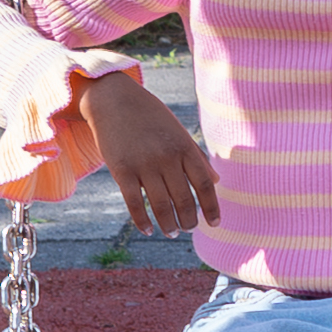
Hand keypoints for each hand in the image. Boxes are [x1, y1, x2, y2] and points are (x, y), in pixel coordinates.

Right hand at [84, 69, 218, 233]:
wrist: (114, 99)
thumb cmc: (151, 117)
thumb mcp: (178, 132)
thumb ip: (197, 157)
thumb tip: (217, 181)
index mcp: (184, 148)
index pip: (205, 184)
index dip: (211, 207)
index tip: (214, 223)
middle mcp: (167, 158)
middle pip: (184, 199)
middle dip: (189, 220)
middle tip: (189, 229)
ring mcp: (143, 165)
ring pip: (161, 206)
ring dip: (168, 224)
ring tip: (172, 232)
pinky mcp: (121, 170)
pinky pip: (134, 203)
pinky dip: (142, 221)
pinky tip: (148, 230)